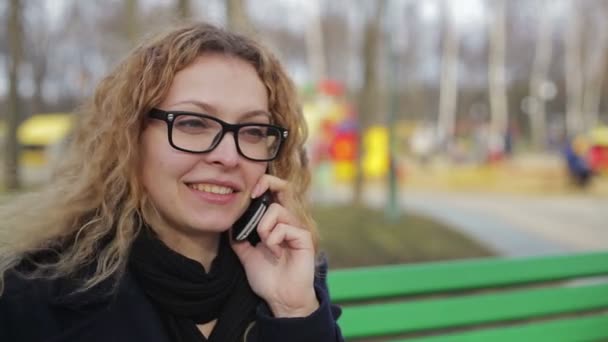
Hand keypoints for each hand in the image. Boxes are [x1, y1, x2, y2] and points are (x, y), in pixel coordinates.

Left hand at [231, 175, 318, 317]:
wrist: (281, 298)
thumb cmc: (268, 278)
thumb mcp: (247, 254)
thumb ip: (239, 238)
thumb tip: (228, 224)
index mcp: (276, 223)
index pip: (274, 193)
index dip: (263, 184)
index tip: (248, 191)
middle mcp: (288, 222)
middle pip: (282, 188)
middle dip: (266, 184)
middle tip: (253, 193)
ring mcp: (297, 228)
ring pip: (276, 210)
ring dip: (263, 228)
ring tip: (266, 246)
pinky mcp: (304, 238)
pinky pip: (284, 228)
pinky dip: (273, 240)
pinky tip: (276, 254)